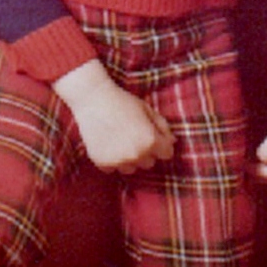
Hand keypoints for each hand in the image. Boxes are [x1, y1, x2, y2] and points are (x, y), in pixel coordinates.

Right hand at [54, 59, 173, 173]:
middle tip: (133, 134)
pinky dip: (112, 159)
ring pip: (131, 168)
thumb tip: (173, 142)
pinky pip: (114, 168)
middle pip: (149, 162)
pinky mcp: (103, 164)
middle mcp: (137, 155)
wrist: (93, 99)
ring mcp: (119, 161)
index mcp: (151, 141)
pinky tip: (108, 143)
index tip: (151, 134)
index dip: (161, 144)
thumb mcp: (146, 109)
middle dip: (145, 151)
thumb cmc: (122, 100)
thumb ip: (163, 126)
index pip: (167, 154)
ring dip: (129, 158)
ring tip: (119, 139)